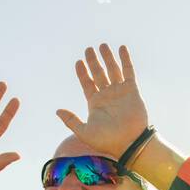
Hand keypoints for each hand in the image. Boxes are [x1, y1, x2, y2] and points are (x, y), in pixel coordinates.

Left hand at [55, 44, 148, 158]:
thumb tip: (57, 110)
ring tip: (102, 45)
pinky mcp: (132, 90)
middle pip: (98, 74)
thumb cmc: (107, 141)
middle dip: (93, 61)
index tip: (78, 62)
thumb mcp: (84, 132)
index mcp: (95, 103)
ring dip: (107, 58)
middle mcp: (107, 96)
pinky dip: (125, 60)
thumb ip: (71, 120)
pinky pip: (128, 72)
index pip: (87, 83)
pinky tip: (121, 48)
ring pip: (112, 70)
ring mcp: (120, 92)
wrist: (130, 143)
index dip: (82, 73)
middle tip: (88, 49)